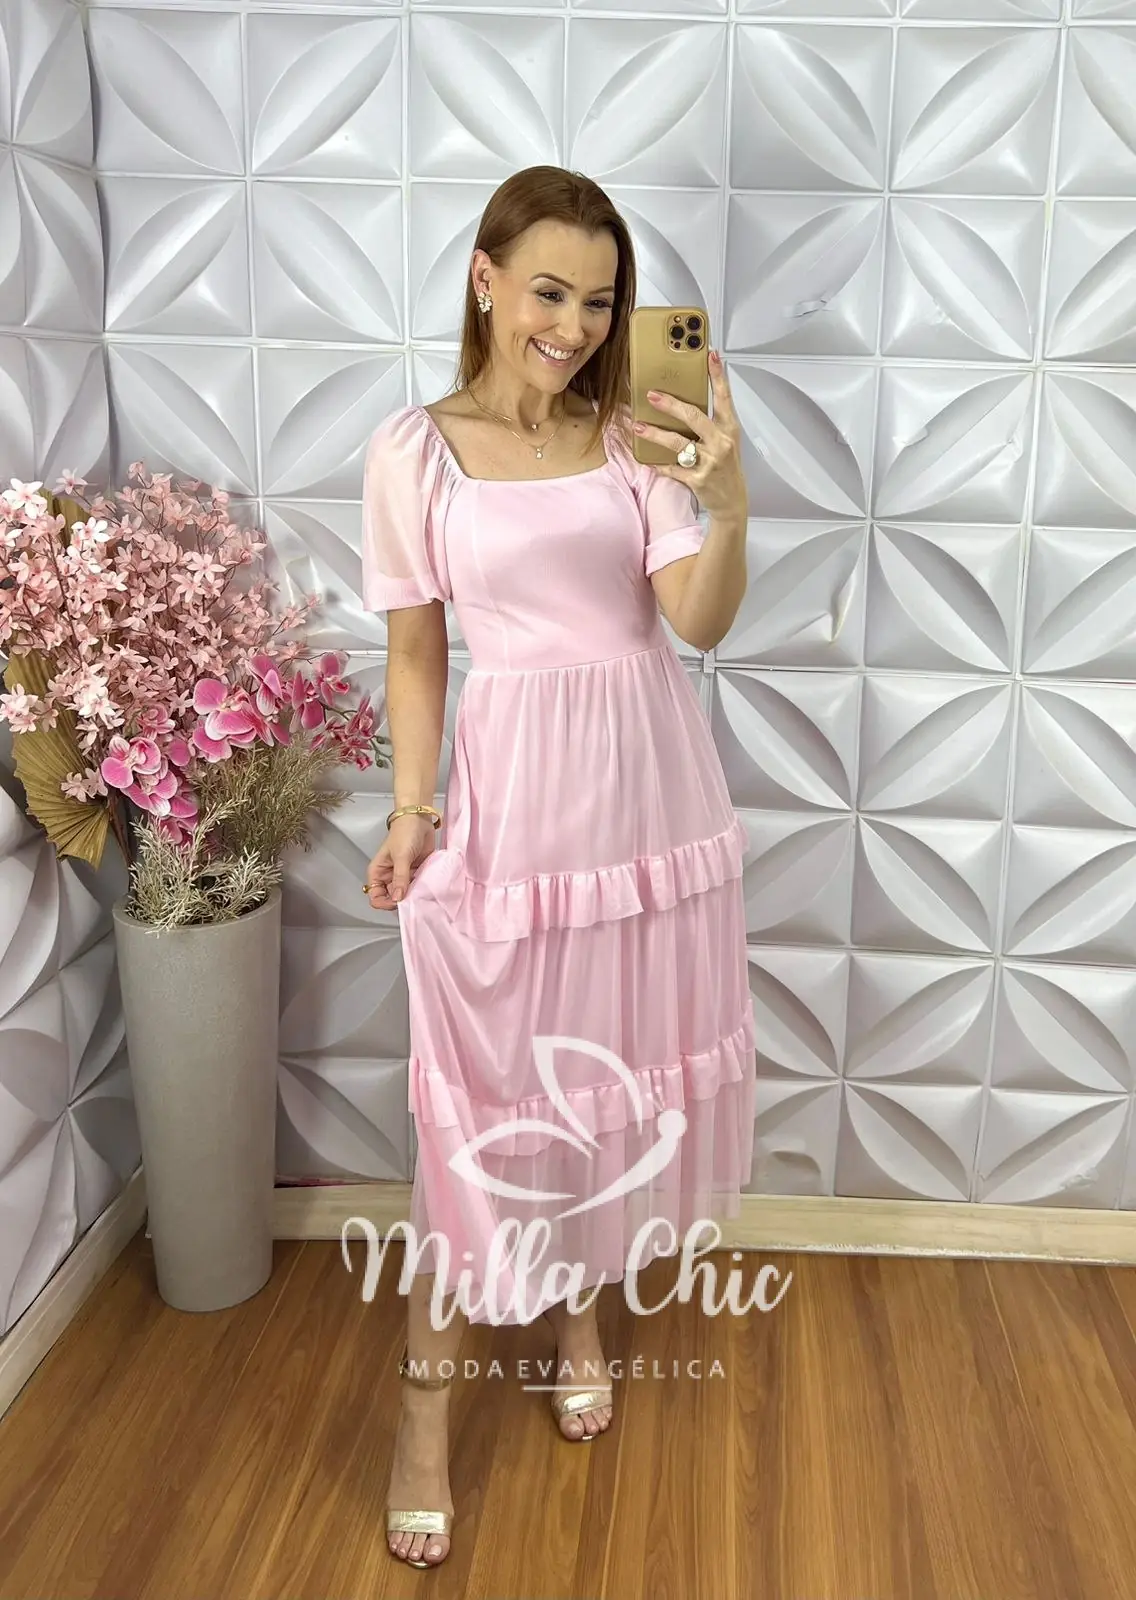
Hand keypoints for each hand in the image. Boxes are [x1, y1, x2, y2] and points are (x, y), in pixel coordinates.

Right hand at [365, 815, 436, 908]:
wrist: (419, 820)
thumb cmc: (404, 835)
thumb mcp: (401, 856)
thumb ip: (400, 878)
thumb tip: (397, 900)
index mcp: (378, 874)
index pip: (375, 897)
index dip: (385, 903)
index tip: (398, 902)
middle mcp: (389, 878)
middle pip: (391, 899)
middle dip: (402, 902)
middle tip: (413, 900)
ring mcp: (403, 877)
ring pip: (406, 895)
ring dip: (414, 897)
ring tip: (423, 896)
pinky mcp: (416, 874)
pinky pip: (418, 888)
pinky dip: (422, 890)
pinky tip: (429, 890)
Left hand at [634, 349, 746, 521]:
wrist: (732, 501)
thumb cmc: (727, 467)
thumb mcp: (726, 441)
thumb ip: (711, 422)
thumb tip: (685, 401)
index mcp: (729, 429)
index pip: (724, 397)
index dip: (717, 375)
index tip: (710, 355)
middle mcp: (721, 443)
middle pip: (694, 417)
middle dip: (671, 405)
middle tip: (651, 395)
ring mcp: (710, 462)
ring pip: (678, 443)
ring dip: (655, 434)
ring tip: (638, 427)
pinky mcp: (698, 480)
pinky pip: (672, 469)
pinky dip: (657, 465)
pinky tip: (645, 459)